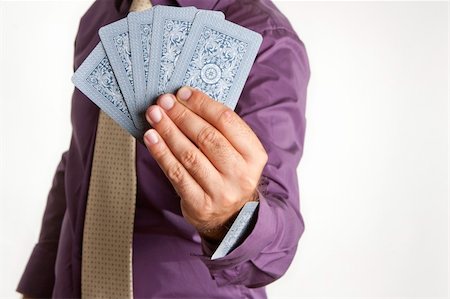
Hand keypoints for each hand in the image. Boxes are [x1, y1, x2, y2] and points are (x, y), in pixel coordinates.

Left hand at [143, 87, 267, 240]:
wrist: (233, 216)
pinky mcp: (200, 204)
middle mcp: (241, 174)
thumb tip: (186, 101)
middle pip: (207, 137)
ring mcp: (221, 191)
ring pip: (189, 155)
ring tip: (154, 115)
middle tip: (164, 102)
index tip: (183, 93)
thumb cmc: (231, 174)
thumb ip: (221, 130)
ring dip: (168, 131)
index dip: (202, 104)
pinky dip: (161, 153)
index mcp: (254, 155)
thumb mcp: (239, 153)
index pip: (226, 121)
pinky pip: (176, 174)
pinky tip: (152, 138)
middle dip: (182, 115)